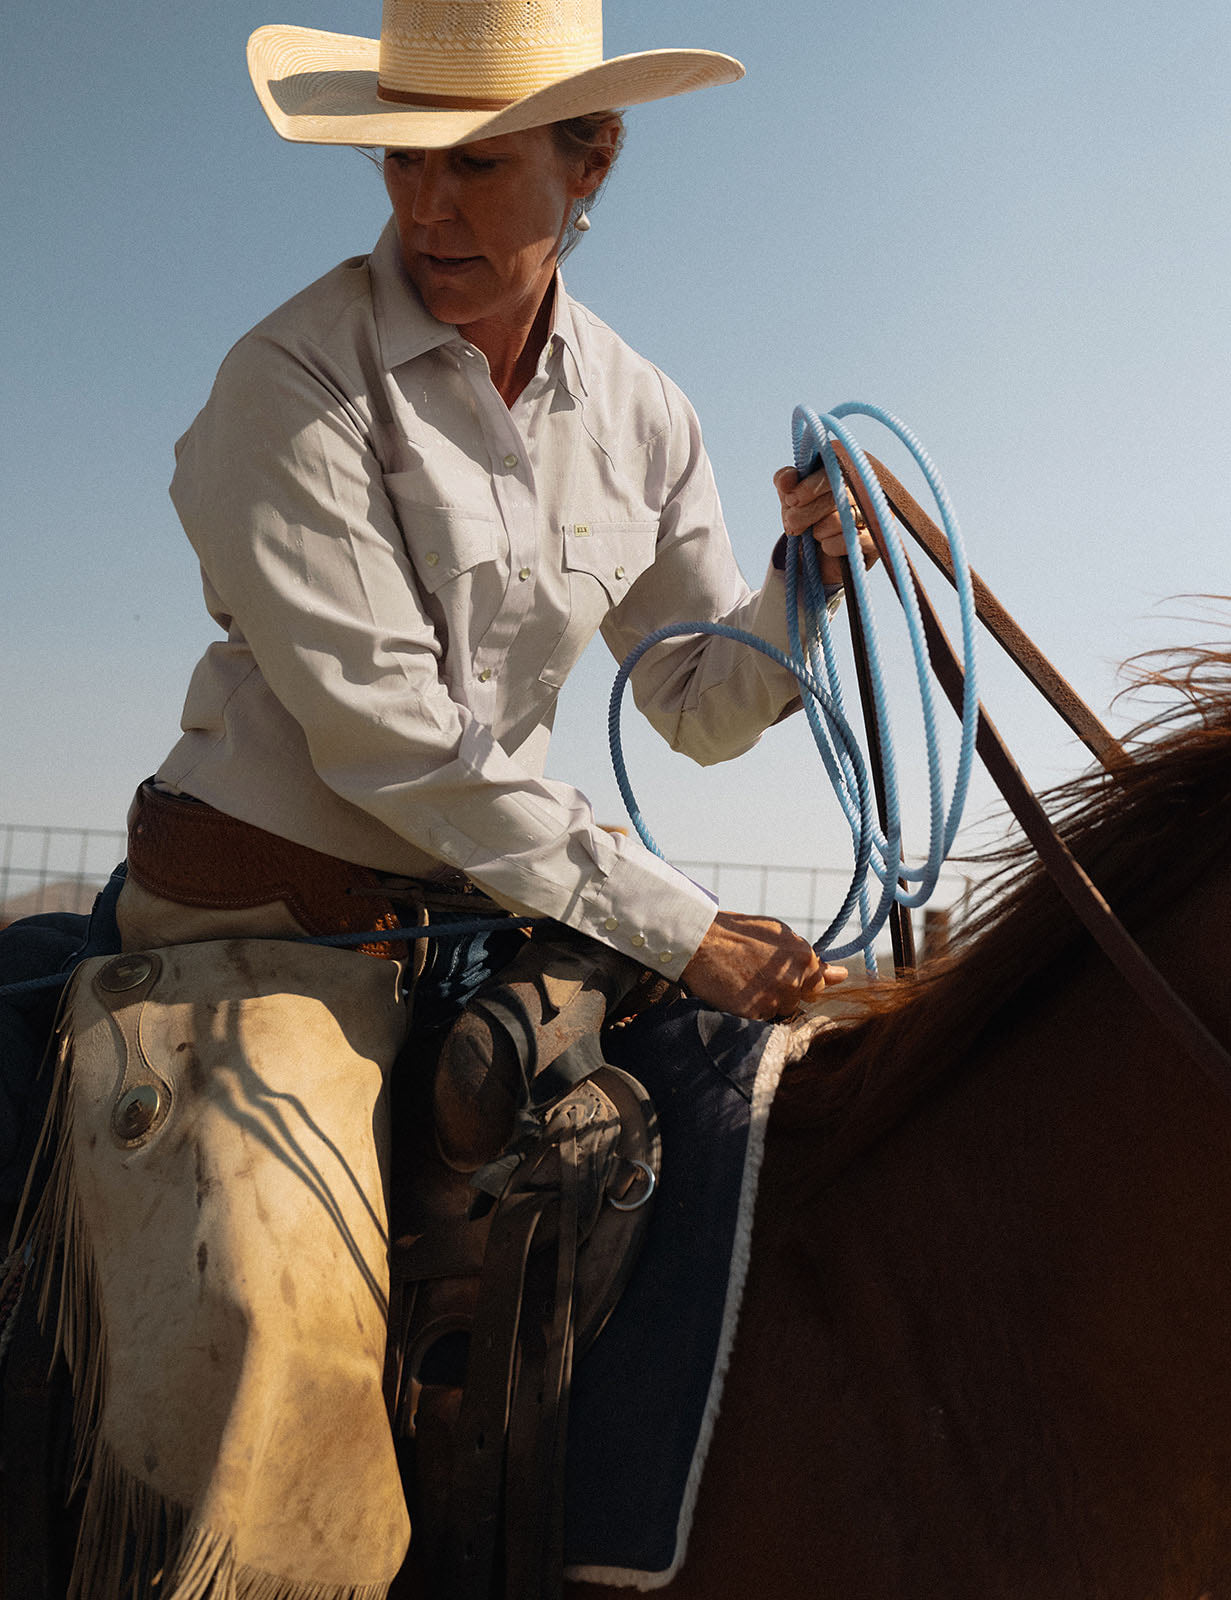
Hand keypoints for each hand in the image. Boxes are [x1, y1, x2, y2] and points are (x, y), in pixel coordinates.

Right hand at [681, 909, 847, 1020]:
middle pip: (797, 1002)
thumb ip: (809, 957)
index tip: (787, 980)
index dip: (803, 984)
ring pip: (778, 1012)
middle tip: (757, 976)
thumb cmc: (738, 933)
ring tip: (744, 982)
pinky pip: (758, 1021)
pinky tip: (736, 993)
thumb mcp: (778, 935)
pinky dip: (749, 1011)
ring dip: (766, 1003)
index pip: (819, 987)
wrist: (700, 942)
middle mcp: (794, 982)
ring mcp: (773, 1000)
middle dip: (782, 993)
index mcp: (804, 959)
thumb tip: (841, 975)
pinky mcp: (753, 1015)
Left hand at [774, 465, 878, 586]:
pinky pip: (848, 541)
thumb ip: (785, 480)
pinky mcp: (876, 537)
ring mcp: (875, 510)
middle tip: (792, 523)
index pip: (833, 470)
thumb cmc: (807, 515)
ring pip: (839, 520)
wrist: (819, 553)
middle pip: (835, 496)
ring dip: (818, 531)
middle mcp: (866, 484)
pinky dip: (830, 546)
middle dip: (805, 514)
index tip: (790, 500)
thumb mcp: (791, 495)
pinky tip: (827, 545)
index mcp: (847, 465)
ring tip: (815, 533)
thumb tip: (787, 479)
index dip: (810, 486)